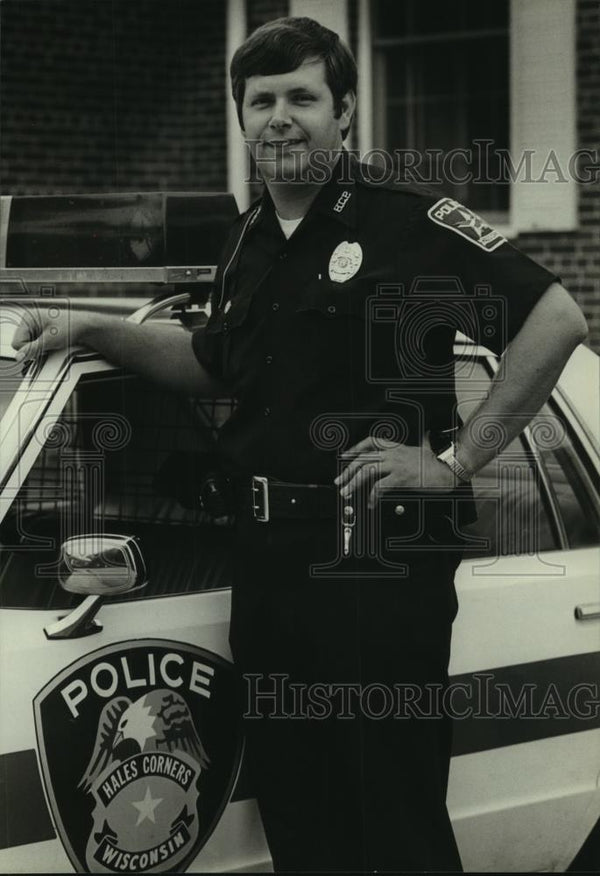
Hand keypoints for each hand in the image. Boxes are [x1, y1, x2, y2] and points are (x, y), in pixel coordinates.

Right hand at [12, 307, 90, 363]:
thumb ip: (33, 349)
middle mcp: (30, 319)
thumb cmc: (71, 326)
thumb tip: (19, 356)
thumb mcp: (50, 340)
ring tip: (52, 343)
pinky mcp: (41, 330)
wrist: (85, 325)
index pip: (17, 341)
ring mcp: (36, 324)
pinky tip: (52, 344)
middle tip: (48, 346)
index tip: (41, 349)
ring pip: (29, 344)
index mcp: (29, 317)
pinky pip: (36, 343)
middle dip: (34, 348)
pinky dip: (43, 346)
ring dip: (39, 348)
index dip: (28, 349)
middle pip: (22, 343)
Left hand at [334, 433, 455, 508]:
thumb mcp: (428, 448)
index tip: (344, 457)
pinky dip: (372, 496)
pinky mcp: (401, 477)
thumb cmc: (440, 462)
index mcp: (397, 447)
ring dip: (353, 483)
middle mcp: (394, 453)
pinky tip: (370, 503)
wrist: (450, 470)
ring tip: (346, 494)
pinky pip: (380, 487)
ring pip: (367, 471)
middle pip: (364, 459)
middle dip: (347, 471)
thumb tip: (428, 435)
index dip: (355, 448)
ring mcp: (397, 464)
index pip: (370, 442)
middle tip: (339, 482)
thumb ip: (424, 441)